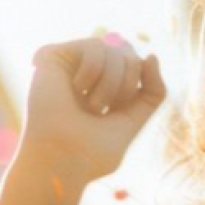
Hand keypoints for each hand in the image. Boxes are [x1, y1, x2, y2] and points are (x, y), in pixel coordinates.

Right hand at [17, 37, 166, 186]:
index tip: (116, 111)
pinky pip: (96, 46)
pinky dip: (95, 70)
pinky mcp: (53, 55)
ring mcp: (70, 64)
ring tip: (91, 105)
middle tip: (105, 108)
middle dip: (128, 83)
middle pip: (130, 55)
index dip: (136, 87)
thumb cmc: (93, 149)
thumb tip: (151, 55)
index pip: (138, 67)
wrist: (62, 158)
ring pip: (116, 49)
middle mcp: (88, 73)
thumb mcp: (134, 119)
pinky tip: (77, 88)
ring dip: (111, 82)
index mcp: (105, 89)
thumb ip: (151, 92)